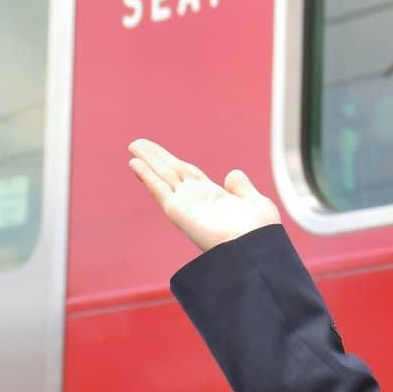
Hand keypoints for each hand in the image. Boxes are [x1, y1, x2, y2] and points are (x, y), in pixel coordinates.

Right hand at [128, 138, 280, 251]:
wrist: (255, 248)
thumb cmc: (259, 233)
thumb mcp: (254, 202)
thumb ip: (242, 188)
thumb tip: (232, 174)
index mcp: (213, 197)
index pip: (188, 174)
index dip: (173, 162)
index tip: (160, 154)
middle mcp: (196, 200)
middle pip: (171, 171)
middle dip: (155, 157)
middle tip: (137, 143)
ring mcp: (186, 205)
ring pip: (162, 176)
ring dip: (147, 161)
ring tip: (133, 146)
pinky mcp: (178, 211)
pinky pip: (159, 189)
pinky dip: (146, 176)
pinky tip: (134, 163)